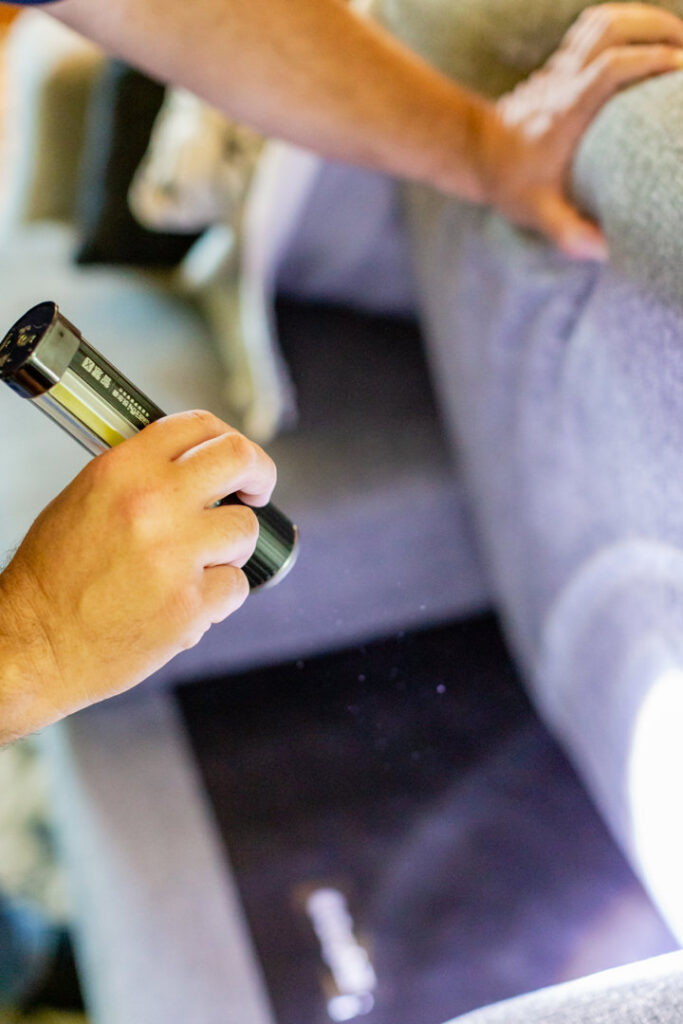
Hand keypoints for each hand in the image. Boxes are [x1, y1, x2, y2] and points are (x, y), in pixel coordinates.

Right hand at [0, 410, 275, 736]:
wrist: (34, 643)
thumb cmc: (55, 576)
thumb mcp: (86, 498)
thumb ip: (141, 475)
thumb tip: (195, 467)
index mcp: (123, 470)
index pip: (198, 425)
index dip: (227, 439)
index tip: (237, 462)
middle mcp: (152, 503)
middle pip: (240, 460)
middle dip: (260, 475)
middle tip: (256, 493)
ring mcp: (175, 555)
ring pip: (245, 530)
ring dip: (231, 549)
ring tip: (199, 565)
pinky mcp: (189, 605)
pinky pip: (236, 586)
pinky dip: (218, 596)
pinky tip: (187, 602)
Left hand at [482, 3, 682, 258]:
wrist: (475, 155)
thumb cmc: (510, 184)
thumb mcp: (535, 212)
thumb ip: (567, 231)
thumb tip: (602, 251)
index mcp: (566, 112)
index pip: (610, 68)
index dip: (648, 61)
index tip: (680, 68)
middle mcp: (564, 83)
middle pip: (611, 31)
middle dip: (656, 29)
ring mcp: (561, 70)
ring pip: (604, 22)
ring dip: (645, 21)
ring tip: (676, 40)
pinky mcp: (560, 66)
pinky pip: (595, 29)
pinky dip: (627, 24)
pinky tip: (646, 40)